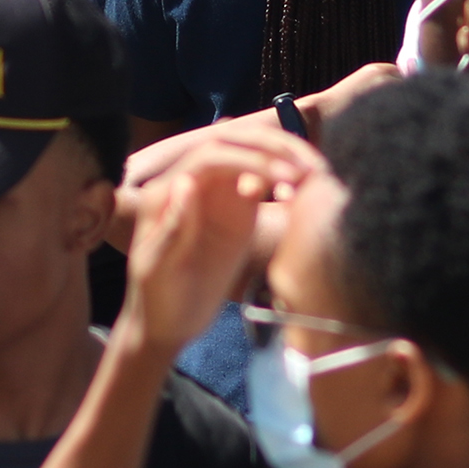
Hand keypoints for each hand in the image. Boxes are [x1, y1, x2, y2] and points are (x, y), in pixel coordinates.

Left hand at [110, 138, 298, 355]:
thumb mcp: (156, 268)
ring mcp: (217, 197)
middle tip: (307, 168)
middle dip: (272, 148)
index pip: (210, 156)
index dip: (247, 159)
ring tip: (312, 175)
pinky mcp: (237, 214)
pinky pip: (262, 184)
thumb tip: (188, 183)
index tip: (280, 175)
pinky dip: (283, 181)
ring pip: (252, 158)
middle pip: (234, 145)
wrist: (167, 323)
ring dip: (282, 158)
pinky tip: (298, 194)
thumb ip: (173, 227)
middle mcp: (195, 184)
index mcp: (169, 191)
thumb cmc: (156, 297)